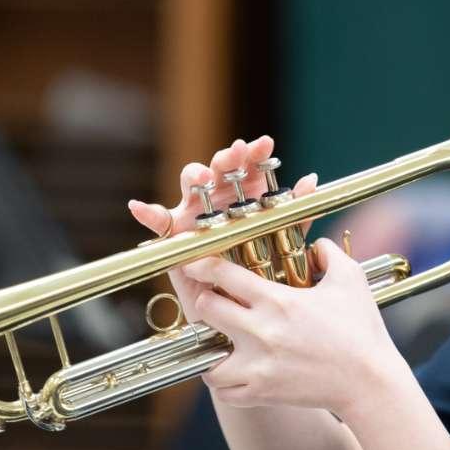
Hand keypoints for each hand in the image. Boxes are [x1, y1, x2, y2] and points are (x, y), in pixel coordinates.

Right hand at [128, 136, 317, 321]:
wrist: (237, 305)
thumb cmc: (257, 268)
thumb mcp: (283, 241)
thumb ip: (296, 213)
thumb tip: (310, 179)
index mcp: (245, 196)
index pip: (248, 167)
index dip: (255, 153)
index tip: (264, 144)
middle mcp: (218, 198)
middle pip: (218, 169)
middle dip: (226, 157)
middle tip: (235, 154)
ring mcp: (194, 213)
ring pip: (191, 184)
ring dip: (195, 175)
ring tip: (201, 178)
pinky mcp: (175, 235)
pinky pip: (158, 223)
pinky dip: (147, 213)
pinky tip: (138, 206)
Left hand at [183, 238, 404, 419]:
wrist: (370, 383)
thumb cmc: (361, 330)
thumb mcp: (351, 279)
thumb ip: (328, 252)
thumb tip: (314, 243)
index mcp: (278, 301)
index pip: (223, 275)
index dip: (204, 265)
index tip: (197, 265)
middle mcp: (261, 332)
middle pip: (206, 309)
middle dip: (206, 300)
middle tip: (213, 299)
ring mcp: (258, 367)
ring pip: (206, 356)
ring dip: (208, 346)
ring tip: (217, 340)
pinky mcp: (262, 393)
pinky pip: (224, 390)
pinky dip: (223, 381)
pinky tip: (233, 370)